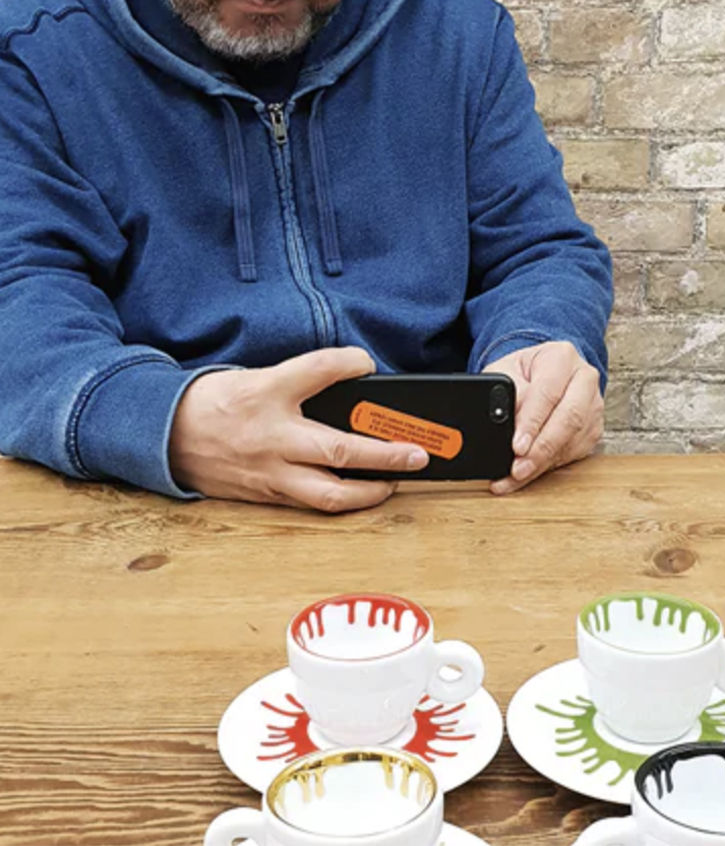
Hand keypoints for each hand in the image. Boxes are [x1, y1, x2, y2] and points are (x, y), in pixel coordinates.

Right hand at [168, 347, 428, 512]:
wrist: (163, 435)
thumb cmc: (213, 402)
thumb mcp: (256, 377)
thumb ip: (300, 381)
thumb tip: (351, 381)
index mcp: (265, 391)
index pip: (318, 369)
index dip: (350, 363)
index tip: (368, 363)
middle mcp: (271, 435)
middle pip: (340, 446)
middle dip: (386, 453)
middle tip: (418, 452)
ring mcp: (270, 471)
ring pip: (331, 492)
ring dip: (372, 489)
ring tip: (396, 480)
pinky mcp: (266, 494)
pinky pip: (312, 504)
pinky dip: (343, 499)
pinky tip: (363, 492)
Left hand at [483, 341, 602, 494]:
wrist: (541, 373)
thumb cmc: (522, 372)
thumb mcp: (505, 371)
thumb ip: (505, 391)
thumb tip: (506, 421)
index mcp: (562, 357)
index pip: (548, 392)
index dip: (532, 422)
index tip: (517, 445)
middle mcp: (584, 379)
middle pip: (569, 419)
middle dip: (541, 449)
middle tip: (518, 468)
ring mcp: (593, 405)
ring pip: (572, 440)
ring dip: (543, 463)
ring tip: (516, 475)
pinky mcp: (594, 429)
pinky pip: (574, 453)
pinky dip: (549, 467)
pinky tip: (529, 473)